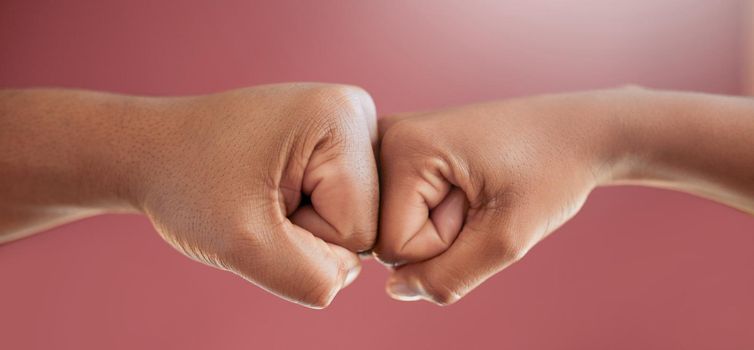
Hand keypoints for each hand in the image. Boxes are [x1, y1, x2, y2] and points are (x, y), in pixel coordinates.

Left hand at [129, 84, 378, 307]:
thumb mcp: (243, 244)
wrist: (154, 151)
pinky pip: (342, 205)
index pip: (358, 229)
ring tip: (263, 192)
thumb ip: (311, 279)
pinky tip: (273, 187)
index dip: (302, 237)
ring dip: (306, 224)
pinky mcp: (336, 140)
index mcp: (343, 117)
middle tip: (257, 199)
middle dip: (307, 230)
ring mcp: (349, 124)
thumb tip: (349, 276)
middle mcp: (356, 110)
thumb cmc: (188, 185)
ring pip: (355, 218)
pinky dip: (306, 212)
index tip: (257, 203)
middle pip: (364, 222)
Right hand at [375, 90, 625, 304]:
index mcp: (403, 145)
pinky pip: (401, 212)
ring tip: (476, 190)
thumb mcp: (507, 239)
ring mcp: (389, 142)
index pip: (393, 247)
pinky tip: (462, 186)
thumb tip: (394, 290)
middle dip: (438, 236)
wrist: (573, 132)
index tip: (482, 205)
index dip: (445, 245)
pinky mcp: (400, 151)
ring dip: (438, 225)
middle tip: (481, 197)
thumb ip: (447, 277)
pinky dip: (435, 213)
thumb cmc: (549, 171)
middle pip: (386, 237)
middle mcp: (384, 137)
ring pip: (392, 227)